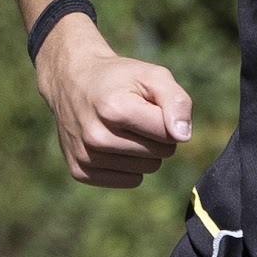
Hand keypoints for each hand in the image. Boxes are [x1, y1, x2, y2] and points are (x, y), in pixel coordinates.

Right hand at [36, 26, 191, 188]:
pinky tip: (115, 143)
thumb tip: (183, 136)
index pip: (167, 133)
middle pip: (159, 153)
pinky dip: (130, 165)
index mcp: (115, 109)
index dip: (168, 118)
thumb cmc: (120, 79)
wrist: (72, 81)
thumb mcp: (153, 75)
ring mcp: (86, 157)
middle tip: (138, 115)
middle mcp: (97, 137)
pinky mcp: (80, 171)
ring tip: (126, 128)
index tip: (153, 105)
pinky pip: (129, 180)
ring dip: (145, 150)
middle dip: (158, 135)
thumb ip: (176, 101)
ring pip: (146, 168)